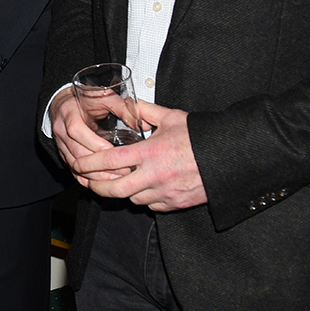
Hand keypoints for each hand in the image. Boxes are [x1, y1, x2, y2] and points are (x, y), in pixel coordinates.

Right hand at [48, 85, 132, 185]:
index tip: (112, 151)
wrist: (65, 103)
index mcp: (69, 113)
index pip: (76, 130)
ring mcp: (61, 144)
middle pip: (76, 152)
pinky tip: (103, 183)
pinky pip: (73, 171)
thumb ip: (121, 107)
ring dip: (96, 174)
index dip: (93, 143)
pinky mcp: (64, 154)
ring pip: (75, 164)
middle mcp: (61, 130)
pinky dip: (88, 179)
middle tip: (123, 169)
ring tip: (118, 178)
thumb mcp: (103, 97)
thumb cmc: (86, 100)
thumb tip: (142, 123)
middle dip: (99, 164)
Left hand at [75, 103, 207, 210]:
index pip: (109, 161)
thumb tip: (128, 104)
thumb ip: (145, 111)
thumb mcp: (171, 117)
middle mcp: (155, 176)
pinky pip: (151, 205)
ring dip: (121, 192)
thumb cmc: (202, 136)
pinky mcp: (176, 203)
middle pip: (115, 189)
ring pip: (132, 199)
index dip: (89, 164)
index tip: (78, 163)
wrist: (232, 156)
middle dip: (96, 187)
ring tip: (115, 182)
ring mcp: (165, 193)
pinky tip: (141, 188)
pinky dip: (142, 198)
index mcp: (150, 153)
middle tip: (88, 182)